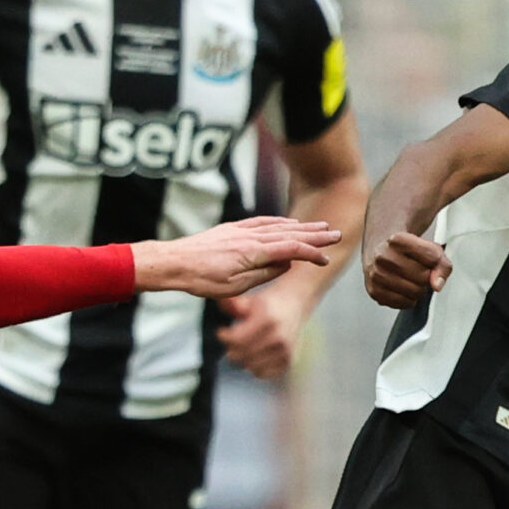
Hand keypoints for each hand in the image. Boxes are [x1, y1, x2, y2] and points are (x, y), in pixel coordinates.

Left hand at [132, 217, 338, 297]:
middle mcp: (250, 237)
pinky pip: (262, 222)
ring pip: (277, 226)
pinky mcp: (232, 229)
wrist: (174, 263)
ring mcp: (241, 230)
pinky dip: (279, 222)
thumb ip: (264, 273)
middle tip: (335, 234)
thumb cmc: (202, 279)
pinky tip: (287, 222)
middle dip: (314, 234)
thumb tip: (286, 263)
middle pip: (289, 233)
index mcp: (253, 252)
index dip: (311, 252)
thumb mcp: (235, 286)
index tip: (325, 259)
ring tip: (319, 226)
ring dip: (300, 226)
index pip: (290, 248)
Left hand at [217, 286, 311, 378]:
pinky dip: (254, 367)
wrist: (295, 305)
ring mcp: (285, 350)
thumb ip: (234, 304)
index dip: (224, 337)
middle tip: (231, 340)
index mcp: (268, 319)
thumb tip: (221, 304)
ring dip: (242, 359)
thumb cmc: (268, 302)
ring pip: (250, 366)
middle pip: (242, 354)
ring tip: (243, 347)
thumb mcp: (251, 299)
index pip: (237, 339)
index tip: (221, 332)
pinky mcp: (288, 361)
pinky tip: (254, 355)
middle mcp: (278, 336)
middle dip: (231, 348)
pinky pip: (262, 373)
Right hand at [366, 230, 450, 309]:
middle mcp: (383, 257)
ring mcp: (376, 275)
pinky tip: (402, 288)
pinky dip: (408, 299)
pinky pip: (404, 303)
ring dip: (418, 290)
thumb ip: (441, 264)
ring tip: (410, 279)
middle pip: (423, 278)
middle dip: (426, 277)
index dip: (435, 261)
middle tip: (418, 271)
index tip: (428, 258)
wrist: (380, 251)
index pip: (432, 258)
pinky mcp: (374, 292)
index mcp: (397, 240)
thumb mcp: (429, 248)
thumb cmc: (406, 250)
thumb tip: (437, 285)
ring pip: (414, 293)